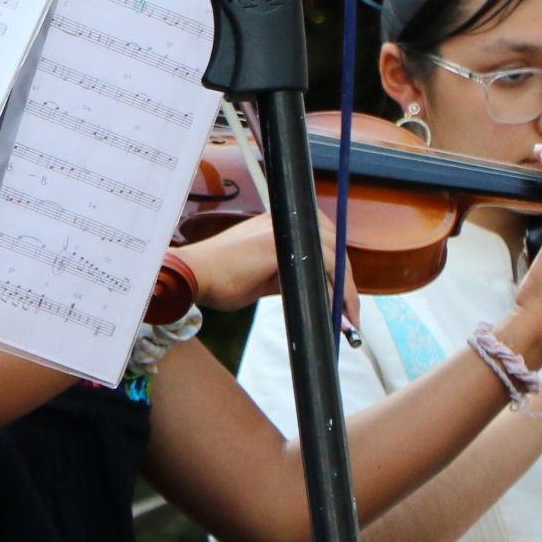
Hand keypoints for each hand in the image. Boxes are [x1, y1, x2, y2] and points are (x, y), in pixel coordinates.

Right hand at [183, 215, 360, 328]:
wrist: (192, 276)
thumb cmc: (216, 281)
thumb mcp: (259, 278)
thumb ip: (284, 279)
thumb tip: (310, 295)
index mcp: (275, 226)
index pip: (318, 241)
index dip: (334, 268)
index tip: (340, 297)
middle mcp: (283, 223)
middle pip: (332, 246)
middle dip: (345, 281)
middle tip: (349, 313)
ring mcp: (285, 230)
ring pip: (334, 255)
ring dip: (346, 289)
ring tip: (347, 319)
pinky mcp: (287, 245)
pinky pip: (327, 265)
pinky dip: (339, 290)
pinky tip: (339, 311)